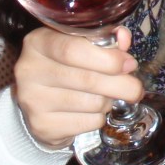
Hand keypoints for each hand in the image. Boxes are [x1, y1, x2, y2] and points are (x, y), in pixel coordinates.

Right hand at [13, 27, 142, 149]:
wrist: (42, 103)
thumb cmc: (67, 67)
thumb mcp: (82, 45)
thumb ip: (104, 40)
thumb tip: (123, 38)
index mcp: (38, 42)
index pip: (73, 49)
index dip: (107, 58)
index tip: (129, 64)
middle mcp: (29, 70)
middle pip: (87, 79)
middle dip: (120, 84)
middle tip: (135, 88)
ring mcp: (32, 100)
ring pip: (92, 103)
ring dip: (108, 101)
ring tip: (105, 96)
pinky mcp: (42, 126)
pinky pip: (88, 123)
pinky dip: (99, 118)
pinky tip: (91, 111)